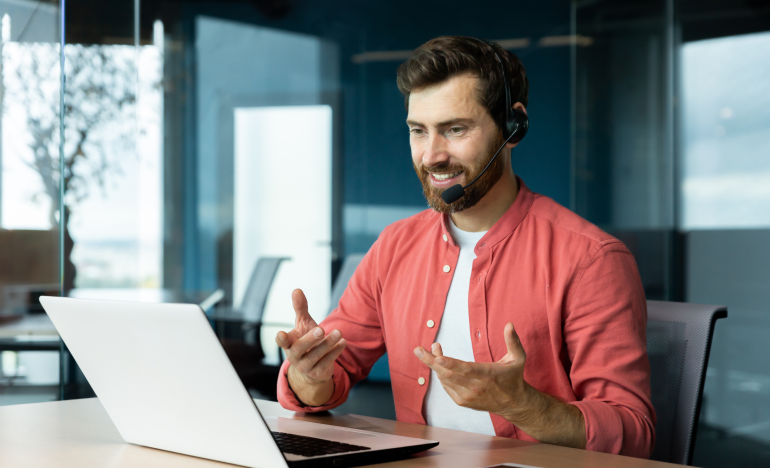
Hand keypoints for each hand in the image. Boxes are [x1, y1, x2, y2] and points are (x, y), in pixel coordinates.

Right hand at [276, 289, 346, 386]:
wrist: (315, 365)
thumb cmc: (306, 339)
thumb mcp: (303, 324)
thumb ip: (300, 308)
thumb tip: (297, 290)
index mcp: (289, 344)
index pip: (281, 342)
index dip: (281, 339)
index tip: (282, 334)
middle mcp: (294, 356)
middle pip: (300, 348)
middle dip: (310, 339)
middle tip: (321, 329)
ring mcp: (305, 366)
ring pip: (316, 355)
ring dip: (328, 343)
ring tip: (339, 332)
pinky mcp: (318, 372)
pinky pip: (327, 362)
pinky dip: (335, 351)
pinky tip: (343, 342)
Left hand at [413, 322, 529, 420]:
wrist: (513, 404)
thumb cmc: (514, 377)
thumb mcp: (518, 358)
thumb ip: (513, 341)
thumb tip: (509, 324)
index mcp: (488, 375)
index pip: (466, 369)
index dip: (450, 363)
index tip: (437, 356)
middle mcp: (475, 388)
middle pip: (448, 374)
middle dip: (431, 361)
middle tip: (418, 350)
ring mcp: (468, 396)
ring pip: (445, 380)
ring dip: (436, 364)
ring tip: (434, 349)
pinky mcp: (463, 402)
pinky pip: (446, 386)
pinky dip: (441, 374)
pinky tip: (442, 364)